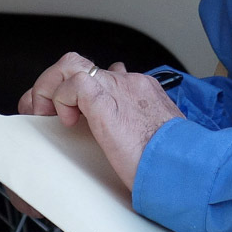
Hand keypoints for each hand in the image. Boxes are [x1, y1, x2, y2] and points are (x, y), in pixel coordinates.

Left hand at [17, 53, 183, 189]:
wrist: (186, 166)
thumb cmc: (173, 163)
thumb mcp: (156, 139)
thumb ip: (140, 129)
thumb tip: (127, 135)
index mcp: (142, 91)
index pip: (101, 75)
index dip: (74, 90)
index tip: (66, 112)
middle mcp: (129, 82)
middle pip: (80, 64)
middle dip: (54, 85)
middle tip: (45, 113)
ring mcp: (118, 88)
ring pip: (69, 66)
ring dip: (49, 90)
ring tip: (47, 116)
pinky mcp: (106, 101)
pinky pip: (71, 85)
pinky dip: (60, 100)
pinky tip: (68, 122)